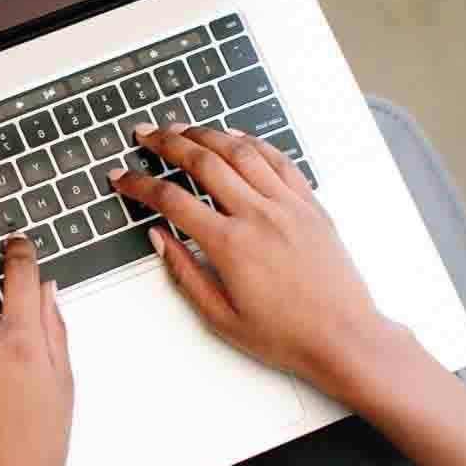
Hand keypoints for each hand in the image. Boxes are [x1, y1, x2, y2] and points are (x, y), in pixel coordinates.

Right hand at [110, 123, 395, 400]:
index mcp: (230, 245)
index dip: (139, 185)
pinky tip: (236, 138)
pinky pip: (278, 160)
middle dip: (167, 143)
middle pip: (203, 162)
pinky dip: (252, 143)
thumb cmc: (288, 335)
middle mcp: (258, 216)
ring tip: (183, 128)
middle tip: (146, 135)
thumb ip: (185, 275)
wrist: (344, 337)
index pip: (171, 201)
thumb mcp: (222, 318)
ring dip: (206, 134)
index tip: (121, 177)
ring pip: (240, 152)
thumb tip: (160, 240)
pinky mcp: (310, 204)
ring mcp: (287, 205)